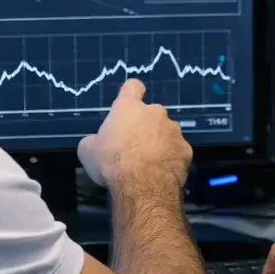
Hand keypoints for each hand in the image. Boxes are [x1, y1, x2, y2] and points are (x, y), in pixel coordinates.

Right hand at [77, 78, 192, 190]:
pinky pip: (178, 151)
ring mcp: (174, 130)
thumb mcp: (88, 151)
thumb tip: (96, 143)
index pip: (133, 87)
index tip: (128, 105)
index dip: (130, 94)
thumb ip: (95, 140)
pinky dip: (171, 159)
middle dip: (145, 126)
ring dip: (160, 142)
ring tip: (149, 163)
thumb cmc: (111, 163)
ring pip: (167, 132)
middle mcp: (155, 112)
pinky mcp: (186, 150)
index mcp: (129, 107)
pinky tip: (162, 173)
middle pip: (151, 114)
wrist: (141, 186)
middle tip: (134, 146)